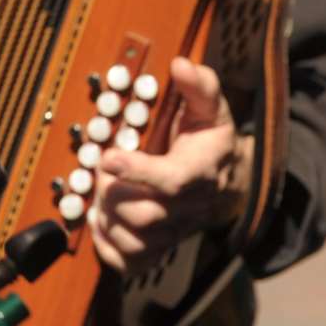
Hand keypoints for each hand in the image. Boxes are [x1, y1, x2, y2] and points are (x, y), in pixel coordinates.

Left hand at [90, 57, 249, 275]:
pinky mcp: (161, 246)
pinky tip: (99, 223)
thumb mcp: (210, 108)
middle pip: (145, 215)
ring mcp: (174, 231)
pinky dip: (109, 248)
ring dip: (107, 220)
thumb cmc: (208, 141)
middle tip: (99, 171)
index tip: (107, 157)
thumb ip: (199, 86)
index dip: (138, 172)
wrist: (226, 183)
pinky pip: (133, 261)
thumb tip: (182, 64)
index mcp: (200, 172)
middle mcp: (188, 208)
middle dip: (113, 194)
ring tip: (99, 194)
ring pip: (136, 240)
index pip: (172, 181)